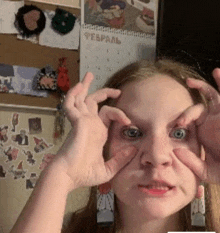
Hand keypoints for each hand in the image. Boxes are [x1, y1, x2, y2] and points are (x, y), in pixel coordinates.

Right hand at [50, 72, 136, 190]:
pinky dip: (73, 95)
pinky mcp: (76, 122)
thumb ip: (121, 159)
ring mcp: (82, 122)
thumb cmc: (84, 175)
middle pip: (94, 102)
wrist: (69, 178)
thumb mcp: (108, 168)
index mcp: (97, 132)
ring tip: (89, 75)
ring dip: (84, 87)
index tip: (129, 121)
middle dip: (102, 92)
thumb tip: (134, 149)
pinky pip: (71, 104)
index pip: (106, 113)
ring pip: (82, 99)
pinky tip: (79, 86)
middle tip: (114, 89)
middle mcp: (89, 124)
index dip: (118, 113)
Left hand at [173, 68, 219, 183]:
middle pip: (197, 108)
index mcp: (204, 132)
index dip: (182, 120)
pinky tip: (217, 72)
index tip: (178, 126)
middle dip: (187, 113)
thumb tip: (177, 152)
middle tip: (181, 122)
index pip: (190, 120)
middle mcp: (212, 122)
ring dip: (202, 86)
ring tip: (189, 81)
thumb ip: (192, 163)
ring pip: (211, 96)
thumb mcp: (207, 170)